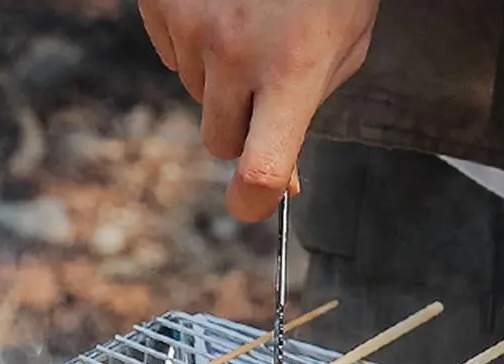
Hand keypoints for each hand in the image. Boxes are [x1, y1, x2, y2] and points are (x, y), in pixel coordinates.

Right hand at [138, 0, 378, 221]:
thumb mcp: (343, 41)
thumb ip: (310, 110)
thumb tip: (280, 181)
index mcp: (292, 70)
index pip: (259, 171)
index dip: (252, 202)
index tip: (250, 202)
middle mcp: (235, 53)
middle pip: (220, 140)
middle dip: (241, 124)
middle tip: (266, 78)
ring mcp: (190, 25)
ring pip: (194, 93)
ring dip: (218, 74)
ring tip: (249, 19)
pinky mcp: (160, 0)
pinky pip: (170, 49)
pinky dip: (192, 35)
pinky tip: (222, 1)